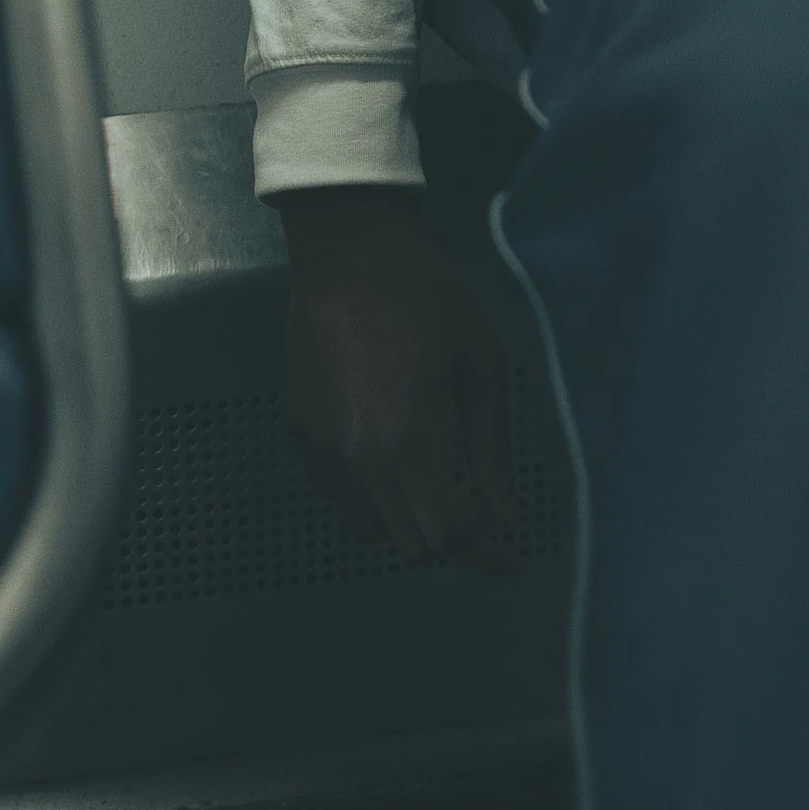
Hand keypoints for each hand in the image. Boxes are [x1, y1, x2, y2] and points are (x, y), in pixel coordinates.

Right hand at [277, 188, 518, 571]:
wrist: (350, 251)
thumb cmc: (430, 297)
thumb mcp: (481, 362)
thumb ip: (491, 448)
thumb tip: (506, 517)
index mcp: (410, 441)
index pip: (448, 534)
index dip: (483, 554)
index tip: (509, 558)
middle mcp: (358, 460)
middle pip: (409, 543)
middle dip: (451, 541)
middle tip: (480, 518)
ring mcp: (321, 451)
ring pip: (370, 529)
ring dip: (409, 524)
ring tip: (438, 490)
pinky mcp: (298, 434)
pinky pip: (338, 497)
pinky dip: (370, 501)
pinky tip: (393, 467)